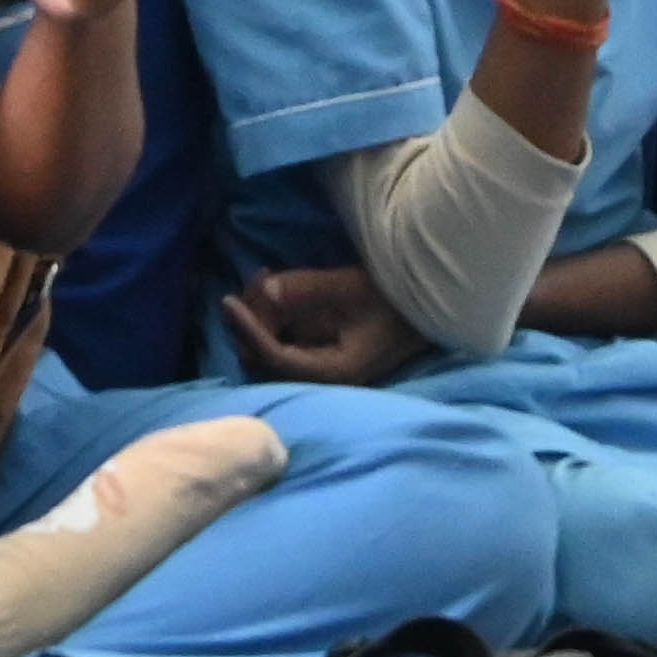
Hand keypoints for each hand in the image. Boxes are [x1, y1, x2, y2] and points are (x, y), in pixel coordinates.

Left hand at [225, 261, 425, 386]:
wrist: (428, 310)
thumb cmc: (397, 300)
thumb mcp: (352, 288)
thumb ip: (306, 290)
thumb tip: (264, 292)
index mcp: (333, 372)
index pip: (276, 358)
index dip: (249, 329)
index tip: (228, 302)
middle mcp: (321, 379)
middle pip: (265, 361)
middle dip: (251, 323)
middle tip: (254, 281)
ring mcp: (318, 370)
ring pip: (268, 352)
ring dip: (260, 318)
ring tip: (263, 276)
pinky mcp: (317, 357)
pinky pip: (281, 342)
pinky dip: (272, 318)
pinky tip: (274, 286)